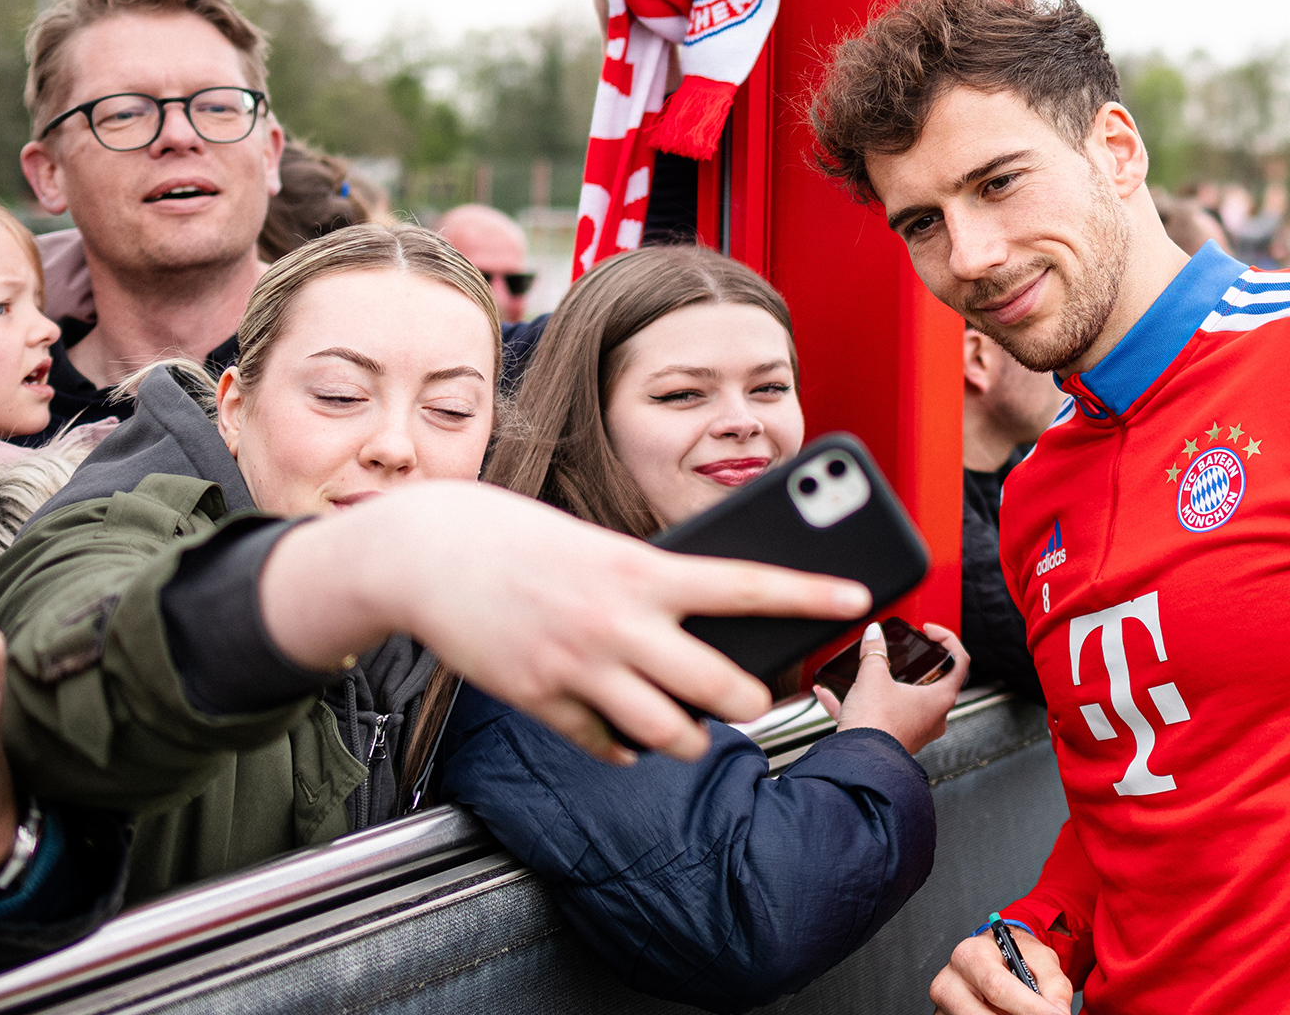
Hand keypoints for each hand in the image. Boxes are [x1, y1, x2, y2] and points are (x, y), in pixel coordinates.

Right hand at [262, 482, 872, 764]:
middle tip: (752, 702)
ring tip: (690, 727)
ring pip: (671, 735)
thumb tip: (707, 629)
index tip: (862, 596)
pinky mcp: (542, 702)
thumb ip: (655, 587)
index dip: (811, 594)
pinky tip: (622, 732)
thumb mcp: (603, 550)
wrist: (428, 552)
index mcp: (643, 570)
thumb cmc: (523, 540)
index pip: (748, 584)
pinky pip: (609, 748)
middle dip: (748, 706)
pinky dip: (624, 748)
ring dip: (689, 738)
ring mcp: (581, 668)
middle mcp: (620, 622)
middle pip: (721, 689)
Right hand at [814, 622, 969, 753]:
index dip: (948, 639)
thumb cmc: (877, 725)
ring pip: (902, 701)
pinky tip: (832, 695)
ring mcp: (914, 730)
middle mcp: (933, 717)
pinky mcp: (893, 740)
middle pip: (933, 682)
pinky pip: (877, 717)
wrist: (858, 761)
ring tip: (863, 672)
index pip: (960, 661)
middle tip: (903, 653)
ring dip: (882, 686)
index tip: (930, 632)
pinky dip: (859, 705)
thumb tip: (874, 635)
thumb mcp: (873, 677)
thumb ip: (874, 651)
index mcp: (940, 698)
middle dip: (915, 665)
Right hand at [930, 926, 1070, 1014]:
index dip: (1028, 1007)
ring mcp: (944, 1005)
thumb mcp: (1041, 959)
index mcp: (971, 955)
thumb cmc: (1014, 956)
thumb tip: (1058, 1012)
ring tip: (1020, 1010)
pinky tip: (1008, 1013)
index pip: (997, 986)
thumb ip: (1054, 984)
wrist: (994, 956)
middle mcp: (950, 981)